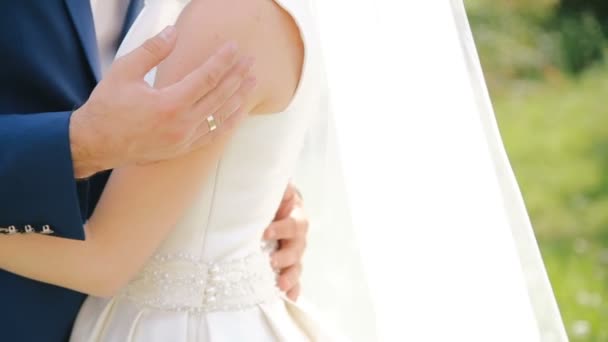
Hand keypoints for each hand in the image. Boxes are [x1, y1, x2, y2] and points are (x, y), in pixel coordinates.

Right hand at [70, 26, 255, 177]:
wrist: (95, 144)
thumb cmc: (107, 105)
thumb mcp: (124, 71)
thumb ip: (152, 50)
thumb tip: (174, 32)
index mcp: (169, 103)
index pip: (207, 77)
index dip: (223, 60)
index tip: (235, 47)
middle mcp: (182, 124)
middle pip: (220, 96)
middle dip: (237, 76)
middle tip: (251, 61)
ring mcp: (184, 140)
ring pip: (221, 117)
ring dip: (239, 98)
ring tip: (252, 82)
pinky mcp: (182, 149)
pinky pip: (213, 135)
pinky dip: (228, 121)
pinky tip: (238, 111)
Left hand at [263, 183, 307, 300]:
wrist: (275, 206)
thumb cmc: (272, 198)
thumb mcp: (275, 189)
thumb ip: (279, 186)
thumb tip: (281, 181)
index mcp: (295, 215)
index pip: (292, 224)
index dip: (281, 229)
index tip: (265, 233)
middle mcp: (298, 236)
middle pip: (297, 248)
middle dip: (285, 256)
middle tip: (272, 262)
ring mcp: (295, 251)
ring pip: (297, 265)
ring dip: (290, 276)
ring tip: (281, 285)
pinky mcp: (290, 264)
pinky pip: (295, 278)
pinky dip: (294, 288)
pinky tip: (291, 298)